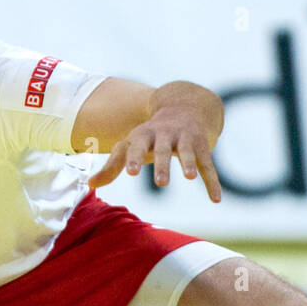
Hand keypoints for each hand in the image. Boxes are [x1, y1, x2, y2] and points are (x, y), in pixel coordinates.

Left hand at [88, 107, 221, 201]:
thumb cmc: (150, 134)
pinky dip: (212, 182)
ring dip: (189, 163)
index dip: (134, 158)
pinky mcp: (202, 146)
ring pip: (187, 152)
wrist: (184, 106)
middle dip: (162, 165)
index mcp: (144, 135)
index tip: (131, 173)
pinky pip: (209, 165)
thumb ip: (112, 166)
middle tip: (161, 183)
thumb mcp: (130, 145)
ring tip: (190, 177)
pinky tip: (215, 199)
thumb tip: (91, 185)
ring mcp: (185, 139)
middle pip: (162, 150)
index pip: (137, 146)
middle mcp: (165, 135)